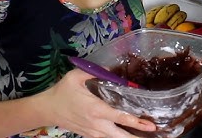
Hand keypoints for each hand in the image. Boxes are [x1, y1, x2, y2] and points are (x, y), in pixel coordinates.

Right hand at [39, 68, 155, 136]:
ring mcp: (93, 132)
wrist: (47, 109)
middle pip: (121, 136)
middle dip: (137, 137)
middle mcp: (97, 124)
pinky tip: (127, 136)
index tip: (151, 125)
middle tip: (154, 135)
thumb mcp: (76, 76)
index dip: (137, 122)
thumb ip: (96, 72)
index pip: (120, 117)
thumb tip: (113, 70)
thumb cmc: (62, 91)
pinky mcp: (89, 136)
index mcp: (96, 109)